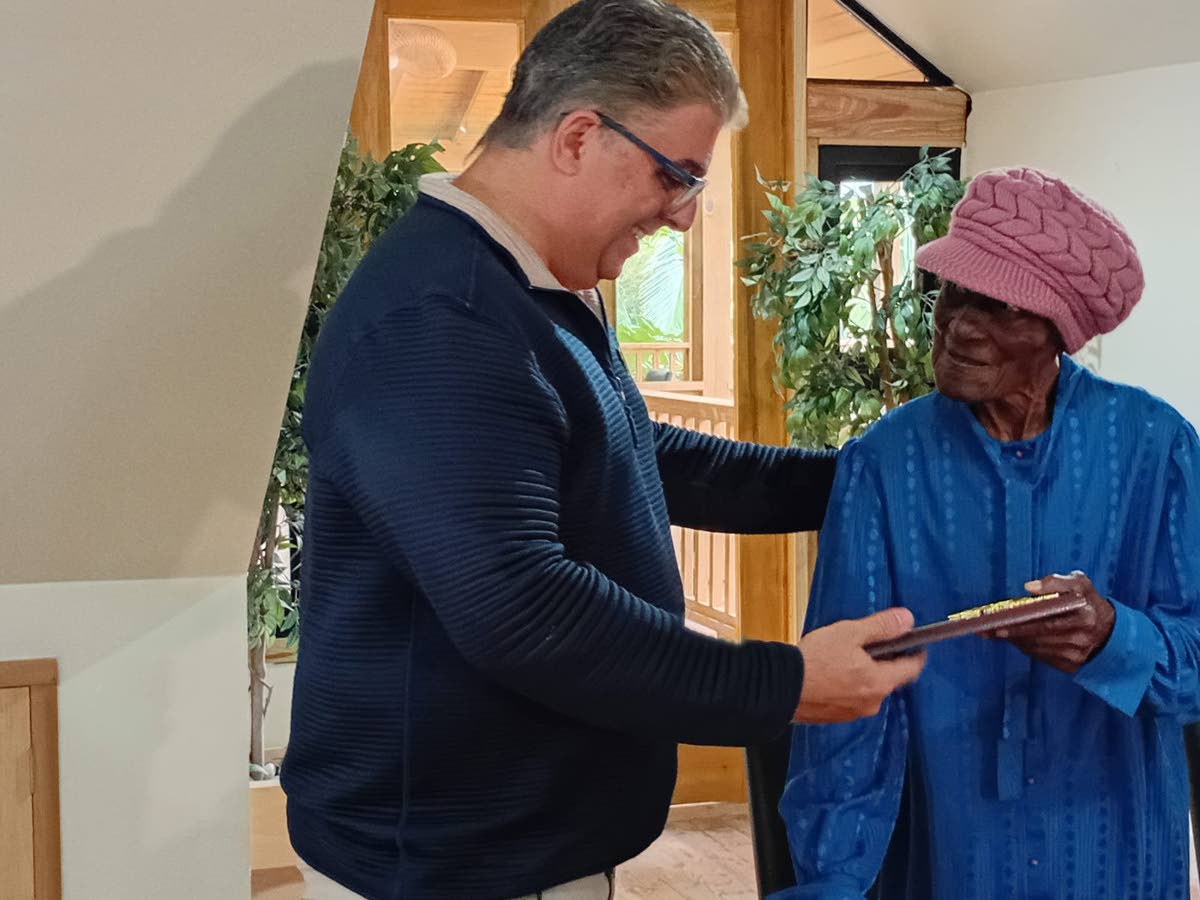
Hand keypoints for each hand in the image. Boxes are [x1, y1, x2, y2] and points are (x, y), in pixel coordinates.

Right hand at [794, 608, 925, 723]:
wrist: (779, 687)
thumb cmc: (815, 659)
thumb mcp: (849, 633)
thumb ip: (881, 626)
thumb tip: (907, 620)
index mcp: (880, 682)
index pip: (912, 669)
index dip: (915, 653)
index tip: (914, 643)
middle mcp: (872, 703)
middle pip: (888, 680)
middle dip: (883, 663)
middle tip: (867, 644)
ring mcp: (853, 713)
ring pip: (868, 690)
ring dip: (863, 675)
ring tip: (843, 658)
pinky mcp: (834, 718)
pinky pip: (850, 699)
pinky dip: (847, 686)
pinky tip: (830, 674)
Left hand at [990, 571, 1114, 673]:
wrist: (1108, 631)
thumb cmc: (1088, 603)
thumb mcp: (1079, 584)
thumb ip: (1056, 582)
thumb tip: (1029, 588)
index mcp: (1084, 616)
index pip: (1047, 622)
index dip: (1022, 623)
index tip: (1001, 621)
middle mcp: (1081, 638)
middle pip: (1038, 637)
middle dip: (1011, 632)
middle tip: (988, 628)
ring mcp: (1075, 655)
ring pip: (1036, 648)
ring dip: (1015, 640)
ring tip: (995, 631)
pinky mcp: (1070, 666)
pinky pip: (1040, 656)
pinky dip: (1025, 647)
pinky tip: (1014, 639)